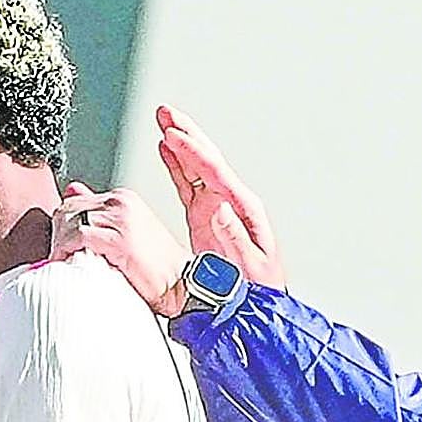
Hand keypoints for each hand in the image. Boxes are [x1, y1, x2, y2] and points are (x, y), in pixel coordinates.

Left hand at [50, 183, 191, 316]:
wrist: (183, 283)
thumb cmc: (157, 267)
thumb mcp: (127, 233)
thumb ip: (100, 215)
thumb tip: (72, 192)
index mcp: (124, 198)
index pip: (75, 201)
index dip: (62, 225)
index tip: (60, 246)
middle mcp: (122, 202)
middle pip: (69, 209)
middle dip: (58, 233)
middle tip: (58, 256)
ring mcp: (122, 219)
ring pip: (70, 221)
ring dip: (60, 244)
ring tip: (61, 262)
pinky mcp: (120, 239)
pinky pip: (79, 237)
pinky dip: (66, 251)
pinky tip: (66, 264)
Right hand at [156, 105, 286, 289]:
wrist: (254, 307)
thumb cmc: (258, 289)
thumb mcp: (251, 267)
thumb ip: (235, 237)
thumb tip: (221, 210)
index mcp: (245, 210)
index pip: (216, 173)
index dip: (193, 153)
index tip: (174, 136)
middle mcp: (232, 204)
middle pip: (207, 161)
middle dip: (187, 135)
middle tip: (167, 114)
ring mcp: (217, 209)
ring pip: (196, 168)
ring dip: (180, 144)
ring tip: (163, 122)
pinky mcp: (205, 218)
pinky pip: (187, 186)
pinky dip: (176, 167)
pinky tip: (166, 151)